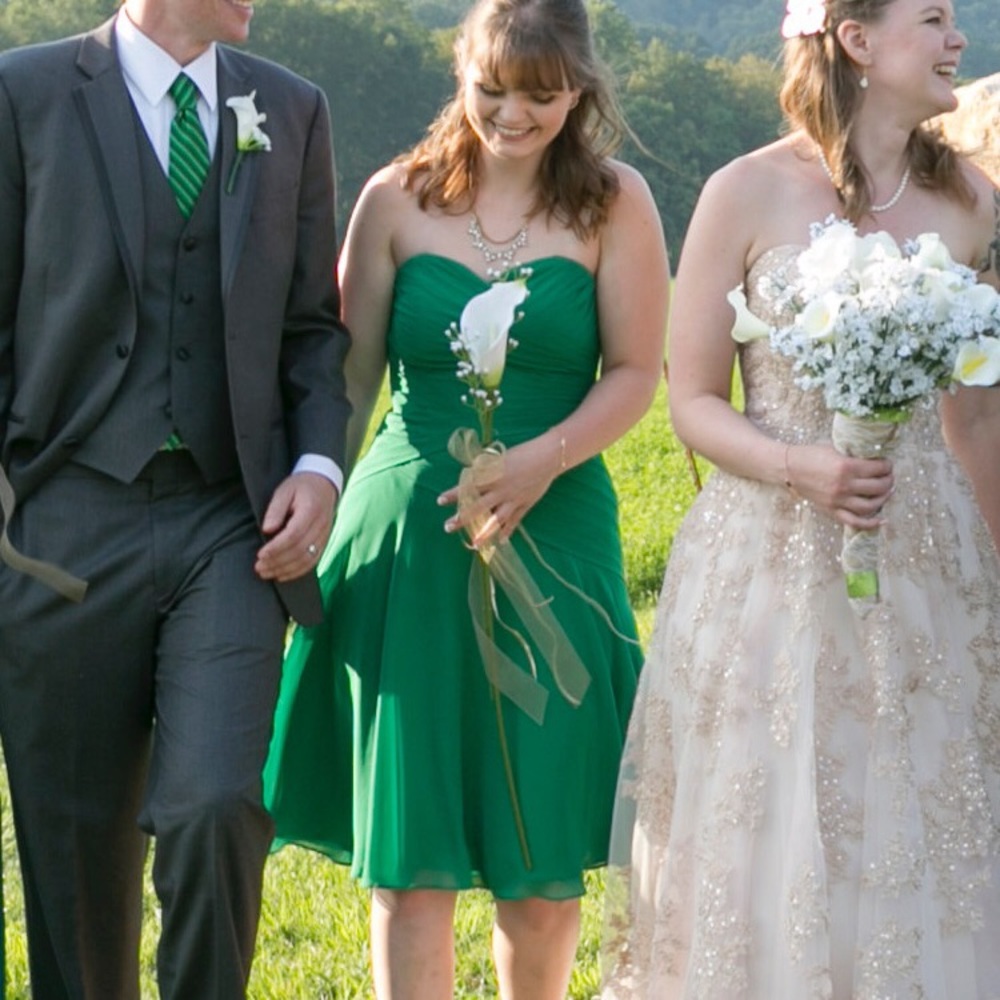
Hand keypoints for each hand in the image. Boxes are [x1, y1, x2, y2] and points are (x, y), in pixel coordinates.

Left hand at [255, 472, 337, 581]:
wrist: (324, 484)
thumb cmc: (300, 487)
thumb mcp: (284, 491)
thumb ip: (275, 510)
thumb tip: (267, 530)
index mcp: (311, 511)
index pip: (293, 535)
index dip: (276, 548)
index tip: (260, 554)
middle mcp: (320, 526)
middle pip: (299, 550)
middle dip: (277, 562)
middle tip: (258, 567)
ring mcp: (324, 536)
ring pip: (306, 559)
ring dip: (285, 570)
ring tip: (266, 573)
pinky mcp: (323, 542)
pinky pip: (312, 561)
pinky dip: (297, 571)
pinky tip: (282, 575)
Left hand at [437, 436, 560, 546]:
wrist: (548, 457)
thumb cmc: (523, 453)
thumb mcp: (500, 458)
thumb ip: (485, 469)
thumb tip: (471, 474)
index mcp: (492, 475)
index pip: (468, 487)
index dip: (453, 494)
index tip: (440, 501)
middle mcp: (500, 490)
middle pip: (478, 507)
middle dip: (462, 518)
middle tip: (448, 527)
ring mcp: (513, 499)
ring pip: (496, 519)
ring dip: (484, 532)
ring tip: (474, 544)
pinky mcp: (525, 504)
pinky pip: (515, 521)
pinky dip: (508, 531)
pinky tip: (500, 542)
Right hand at [786, 443, 893, 529]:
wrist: (789, 468)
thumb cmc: (811, 455)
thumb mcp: (835, 449)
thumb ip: (854, 455)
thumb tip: (875, 459)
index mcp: (846, 467)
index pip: (878, 468)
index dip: (887, 465)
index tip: (887, 464)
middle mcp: (844, 485)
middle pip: (878, 487)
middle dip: (888, 480)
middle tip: (889, 476)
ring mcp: (838, 500)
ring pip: (871, 505)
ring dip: (883, 498)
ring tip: (886, 492)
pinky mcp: (832, 510)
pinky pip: (854, 521)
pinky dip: (870, 523)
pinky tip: (882, 520)